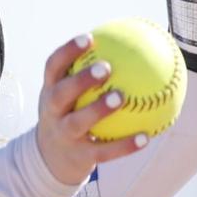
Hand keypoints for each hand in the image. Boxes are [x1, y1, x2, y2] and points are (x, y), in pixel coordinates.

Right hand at [36, 34, 148, 186]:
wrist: (52, 158)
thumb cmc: (70, 114)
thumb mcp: (70, 94)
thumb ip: (90, 73)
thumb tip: (133, 44)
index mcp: (50, 91)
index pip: (53, 66)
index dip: (68, 51)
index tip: (89, 38)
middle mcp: (52, 112)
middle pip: (61, 94)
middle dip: (80, 80)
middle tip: (105, 68)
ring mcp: (64, 135)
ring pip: (77, 123)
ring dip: (98, 109)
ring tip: (120, 97)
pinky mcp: (79, 157)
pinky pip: (103, 152)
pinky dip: (124, 146)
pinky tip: (146, 137)